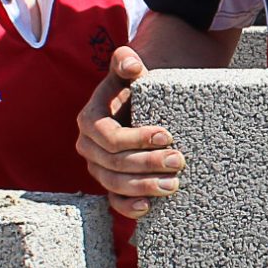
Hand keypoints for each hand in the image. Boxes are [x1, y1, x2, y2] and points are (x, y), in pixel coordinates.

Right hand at [76, 45, 185, 219]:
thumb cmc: (134, 86)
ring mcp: (99, 168)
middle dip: (147, 164)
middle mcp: (89, 147)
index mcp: (90, 121)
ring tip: (173, 184)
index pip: (110, 137)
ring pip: (115, 184)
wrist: (140, 103)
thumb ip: (125, 60)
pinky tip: (148, 207)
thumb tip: (132, 64)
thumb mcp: (129, 70)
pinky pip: (115, 201)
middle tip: (178, 161)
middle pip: (115, 164)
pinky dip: (129, 207)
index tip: (166, 135)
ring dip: (144, 187)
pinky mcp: (111, 183)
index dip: (137, 139)